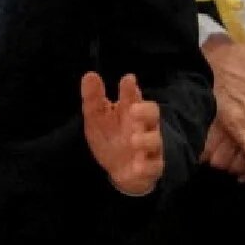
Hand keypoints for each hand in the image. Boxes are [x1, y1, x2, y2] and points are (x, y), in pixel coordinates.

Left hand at [81, 72, 164, 195]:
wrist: (118, 170)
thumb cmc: (110, 137)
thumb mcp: (96, 118)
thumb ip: (93, 98)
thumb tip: (90, 75)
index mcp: (130, 110)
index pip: (133, 96)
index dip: (130, 89)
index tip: (127, 80)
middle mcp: (143, 125)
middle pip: (152, 113)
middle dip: (145, 110)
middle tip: (132, 110)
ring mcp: (149, 146)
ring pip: (155, 140)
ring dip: (145, 139)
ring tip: (133, 140)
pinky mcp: (151, 166)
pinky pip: (153, 166)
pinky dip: (146, 166)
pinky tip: (137, 166)